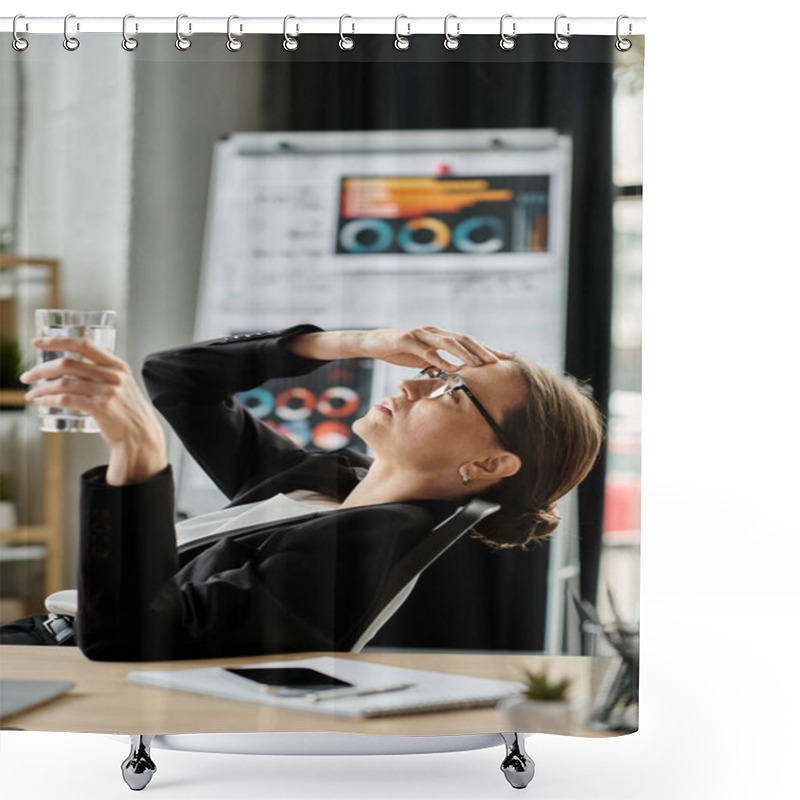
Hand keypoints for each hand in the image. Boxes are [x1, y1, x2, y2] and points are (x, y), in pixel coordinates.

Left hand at [21, 337, 167, 484]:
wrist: (141, 435)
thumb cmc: (128, 412)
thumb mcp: (122, 385)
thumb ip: (105, 373)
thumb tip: (80, 363)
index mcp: (117, 365)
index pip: (84, 344)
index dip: (58, 341)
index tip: (38, 341)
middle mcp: (112, 376)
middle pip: (68, 363)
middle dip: (41, 369)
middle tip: (27, 376)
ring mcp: (107, 391)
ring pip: (63, 382)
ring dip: (41, 388)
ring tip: (32, 394)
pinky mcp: (100, 408)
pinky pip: (66, 400)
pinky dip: (49, 400)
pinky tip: (42, 402)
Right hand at [353, 326, 509, 370]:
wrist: (373, 342)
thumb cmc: (398, 351)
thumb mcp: (421, 357)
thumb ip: (438, 361)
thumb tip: (454, 372)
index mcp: (438, 334)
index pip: (466, 341)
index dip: (484, 349)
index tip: (500, 358)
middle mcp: (433, 331)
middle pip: (462, 339)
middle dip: (481, 350)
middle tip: (496, 362)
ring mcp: (420, 334)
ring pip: (448, 342)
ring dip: (465, 354)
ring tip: (478, 364)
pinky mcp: (407, 340)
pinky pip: (427, 351)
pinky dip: (441, 360)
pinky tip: (452, 368)